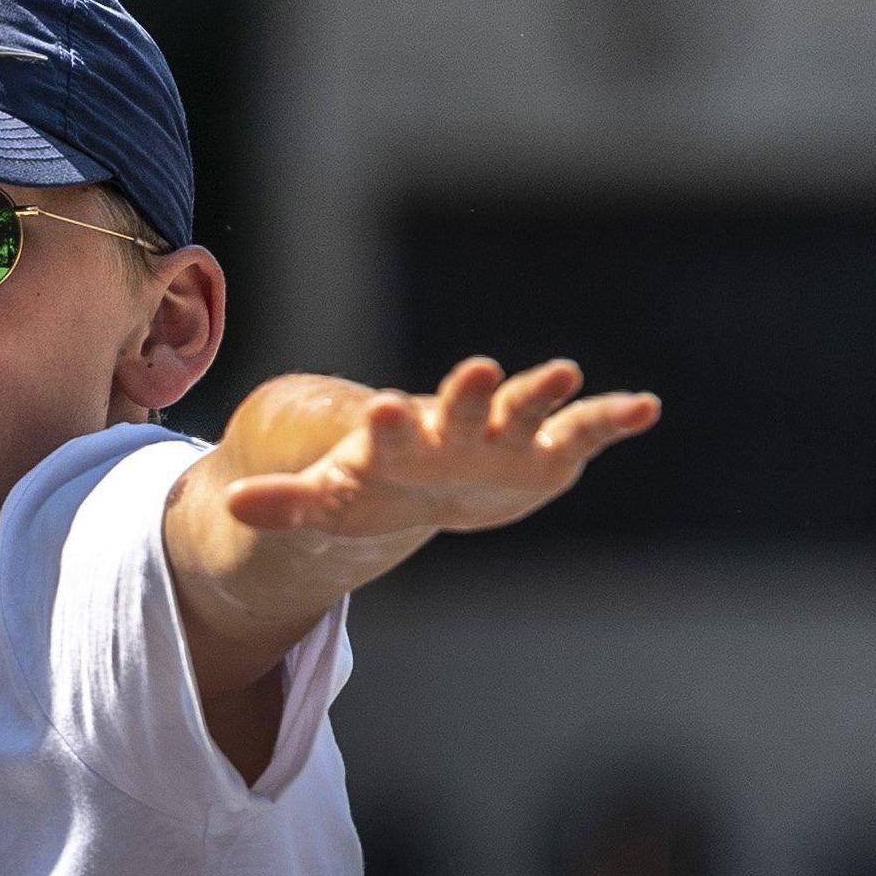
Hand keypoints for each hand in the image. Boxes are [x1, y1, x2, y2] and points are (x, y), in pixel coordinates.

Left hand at [216, 357, 660, 542]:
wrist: (421, 479)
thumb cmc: (371, 485)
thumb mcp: (327, 499)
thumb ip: (285, 501)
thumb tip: (228, 506)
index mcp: (402, 440)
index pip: (393, 428)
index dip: (391, 422)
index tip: (385, 410)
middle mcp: (456, 428)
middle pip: (462, 408)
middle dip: (470, 394)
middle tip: (481, 370)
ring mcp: (505, 436)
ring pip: (527, 410)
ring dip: (545, 395)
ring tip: (567, 375)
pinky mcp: (547, 453)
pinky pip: (583, 433)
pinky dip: (613, 418)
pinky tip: (647, 408)